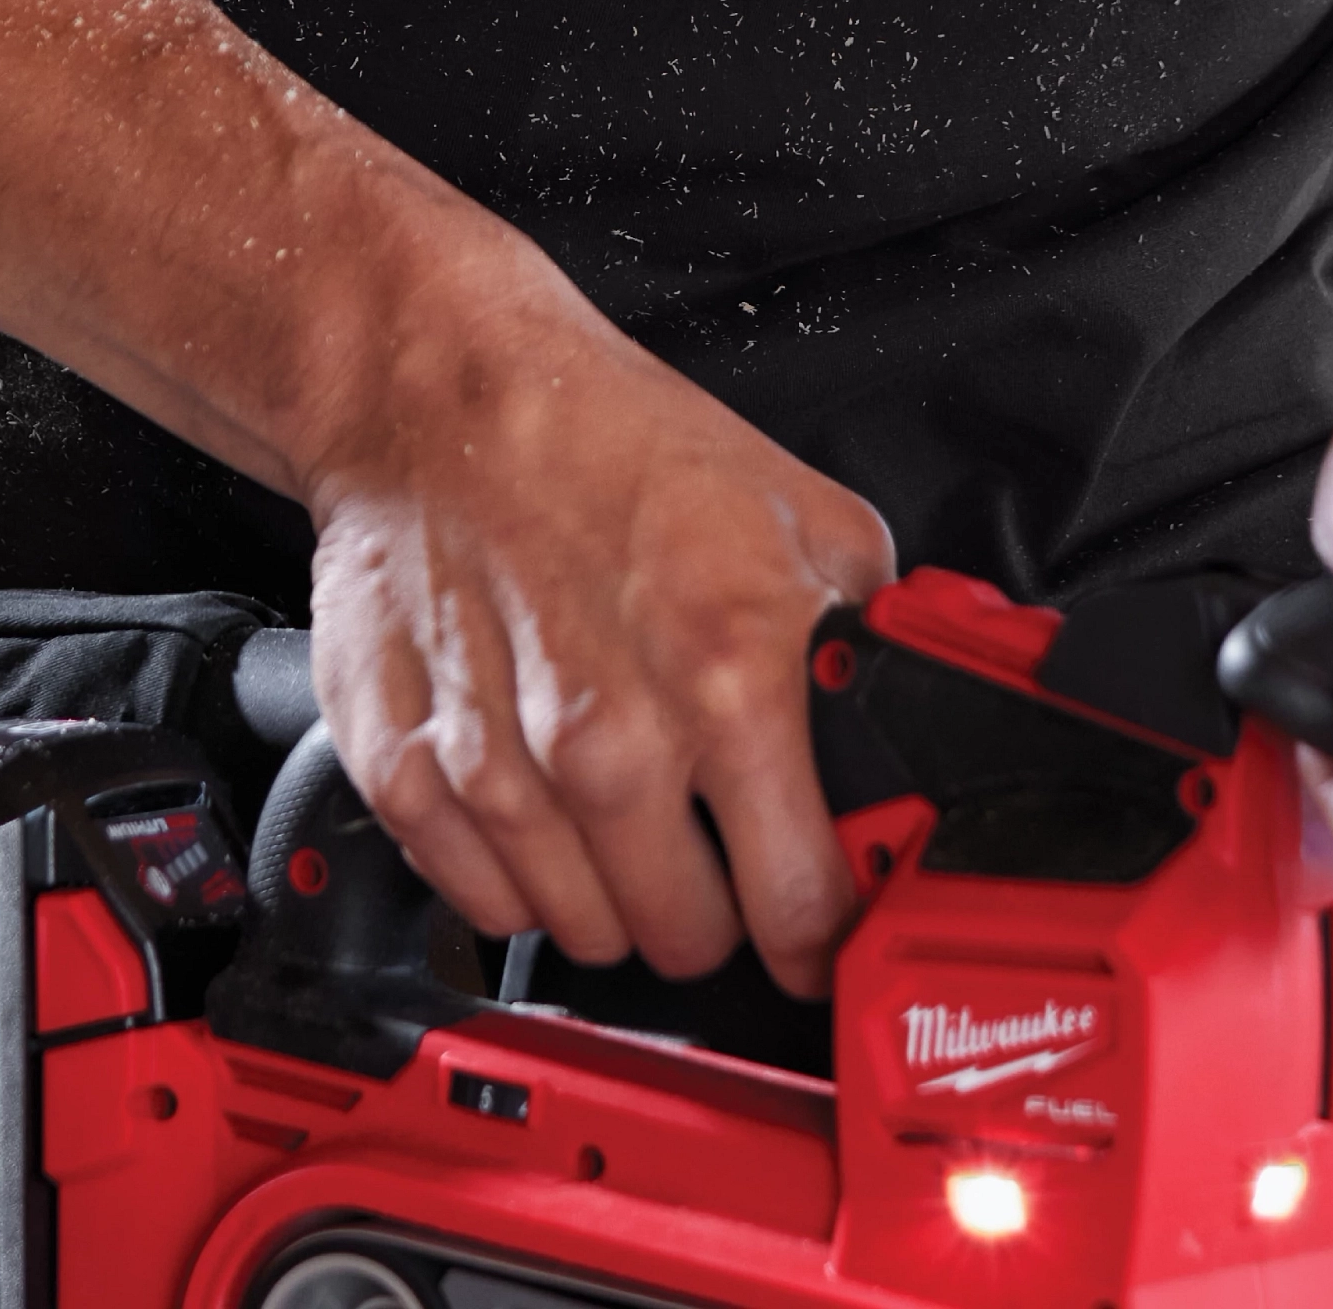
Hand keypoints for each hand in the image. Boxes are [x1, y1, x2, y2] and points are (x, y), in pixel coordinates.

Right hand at [291, 206, 895, 994]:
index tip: (820, 922)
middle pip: (689, 942)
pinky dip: (514, 868)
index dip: (824, 928)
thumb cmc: (615, 443)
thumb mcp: (801, 513)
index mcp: (727, 674)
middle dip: (713, 901)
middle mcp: (610, 739)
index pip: (803, 908)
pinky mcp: (405, 772)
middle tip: (709, 831)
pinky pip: (485, 904)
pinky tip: (535, 785)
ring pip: (586, 934)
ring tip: (617, 785)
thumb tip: (926, 724)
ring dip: (611, 885)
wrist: (448, 389)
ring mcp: (499, 767)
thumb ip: (872, 638)